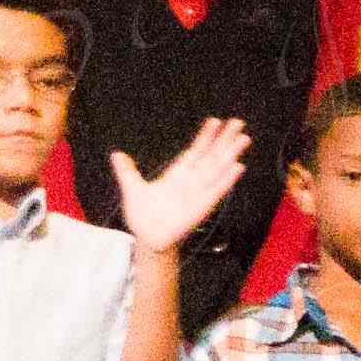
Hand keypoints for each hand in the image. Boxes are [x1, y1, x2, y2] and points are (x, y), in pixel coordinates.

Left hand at [111, 116, 255, 254]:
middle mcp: (192, 181)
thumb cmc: (144, 216)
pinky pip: (216, 190)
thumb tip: (116, 154)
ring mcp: (199, 192)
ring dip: (230, 154)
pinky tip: (237, 167)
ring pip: (218, 169)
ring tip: (243, 139)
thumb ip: (127, 171)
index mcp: (177, 174)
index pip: (195, 151)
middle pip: (212, 155)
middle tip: (238, 123)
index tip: (215, 121)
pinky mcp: (202, 206)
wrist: (149, 238)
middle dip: (224, 139)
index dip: (205, 136)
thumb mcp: (133, 188)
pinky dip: (227, 179)